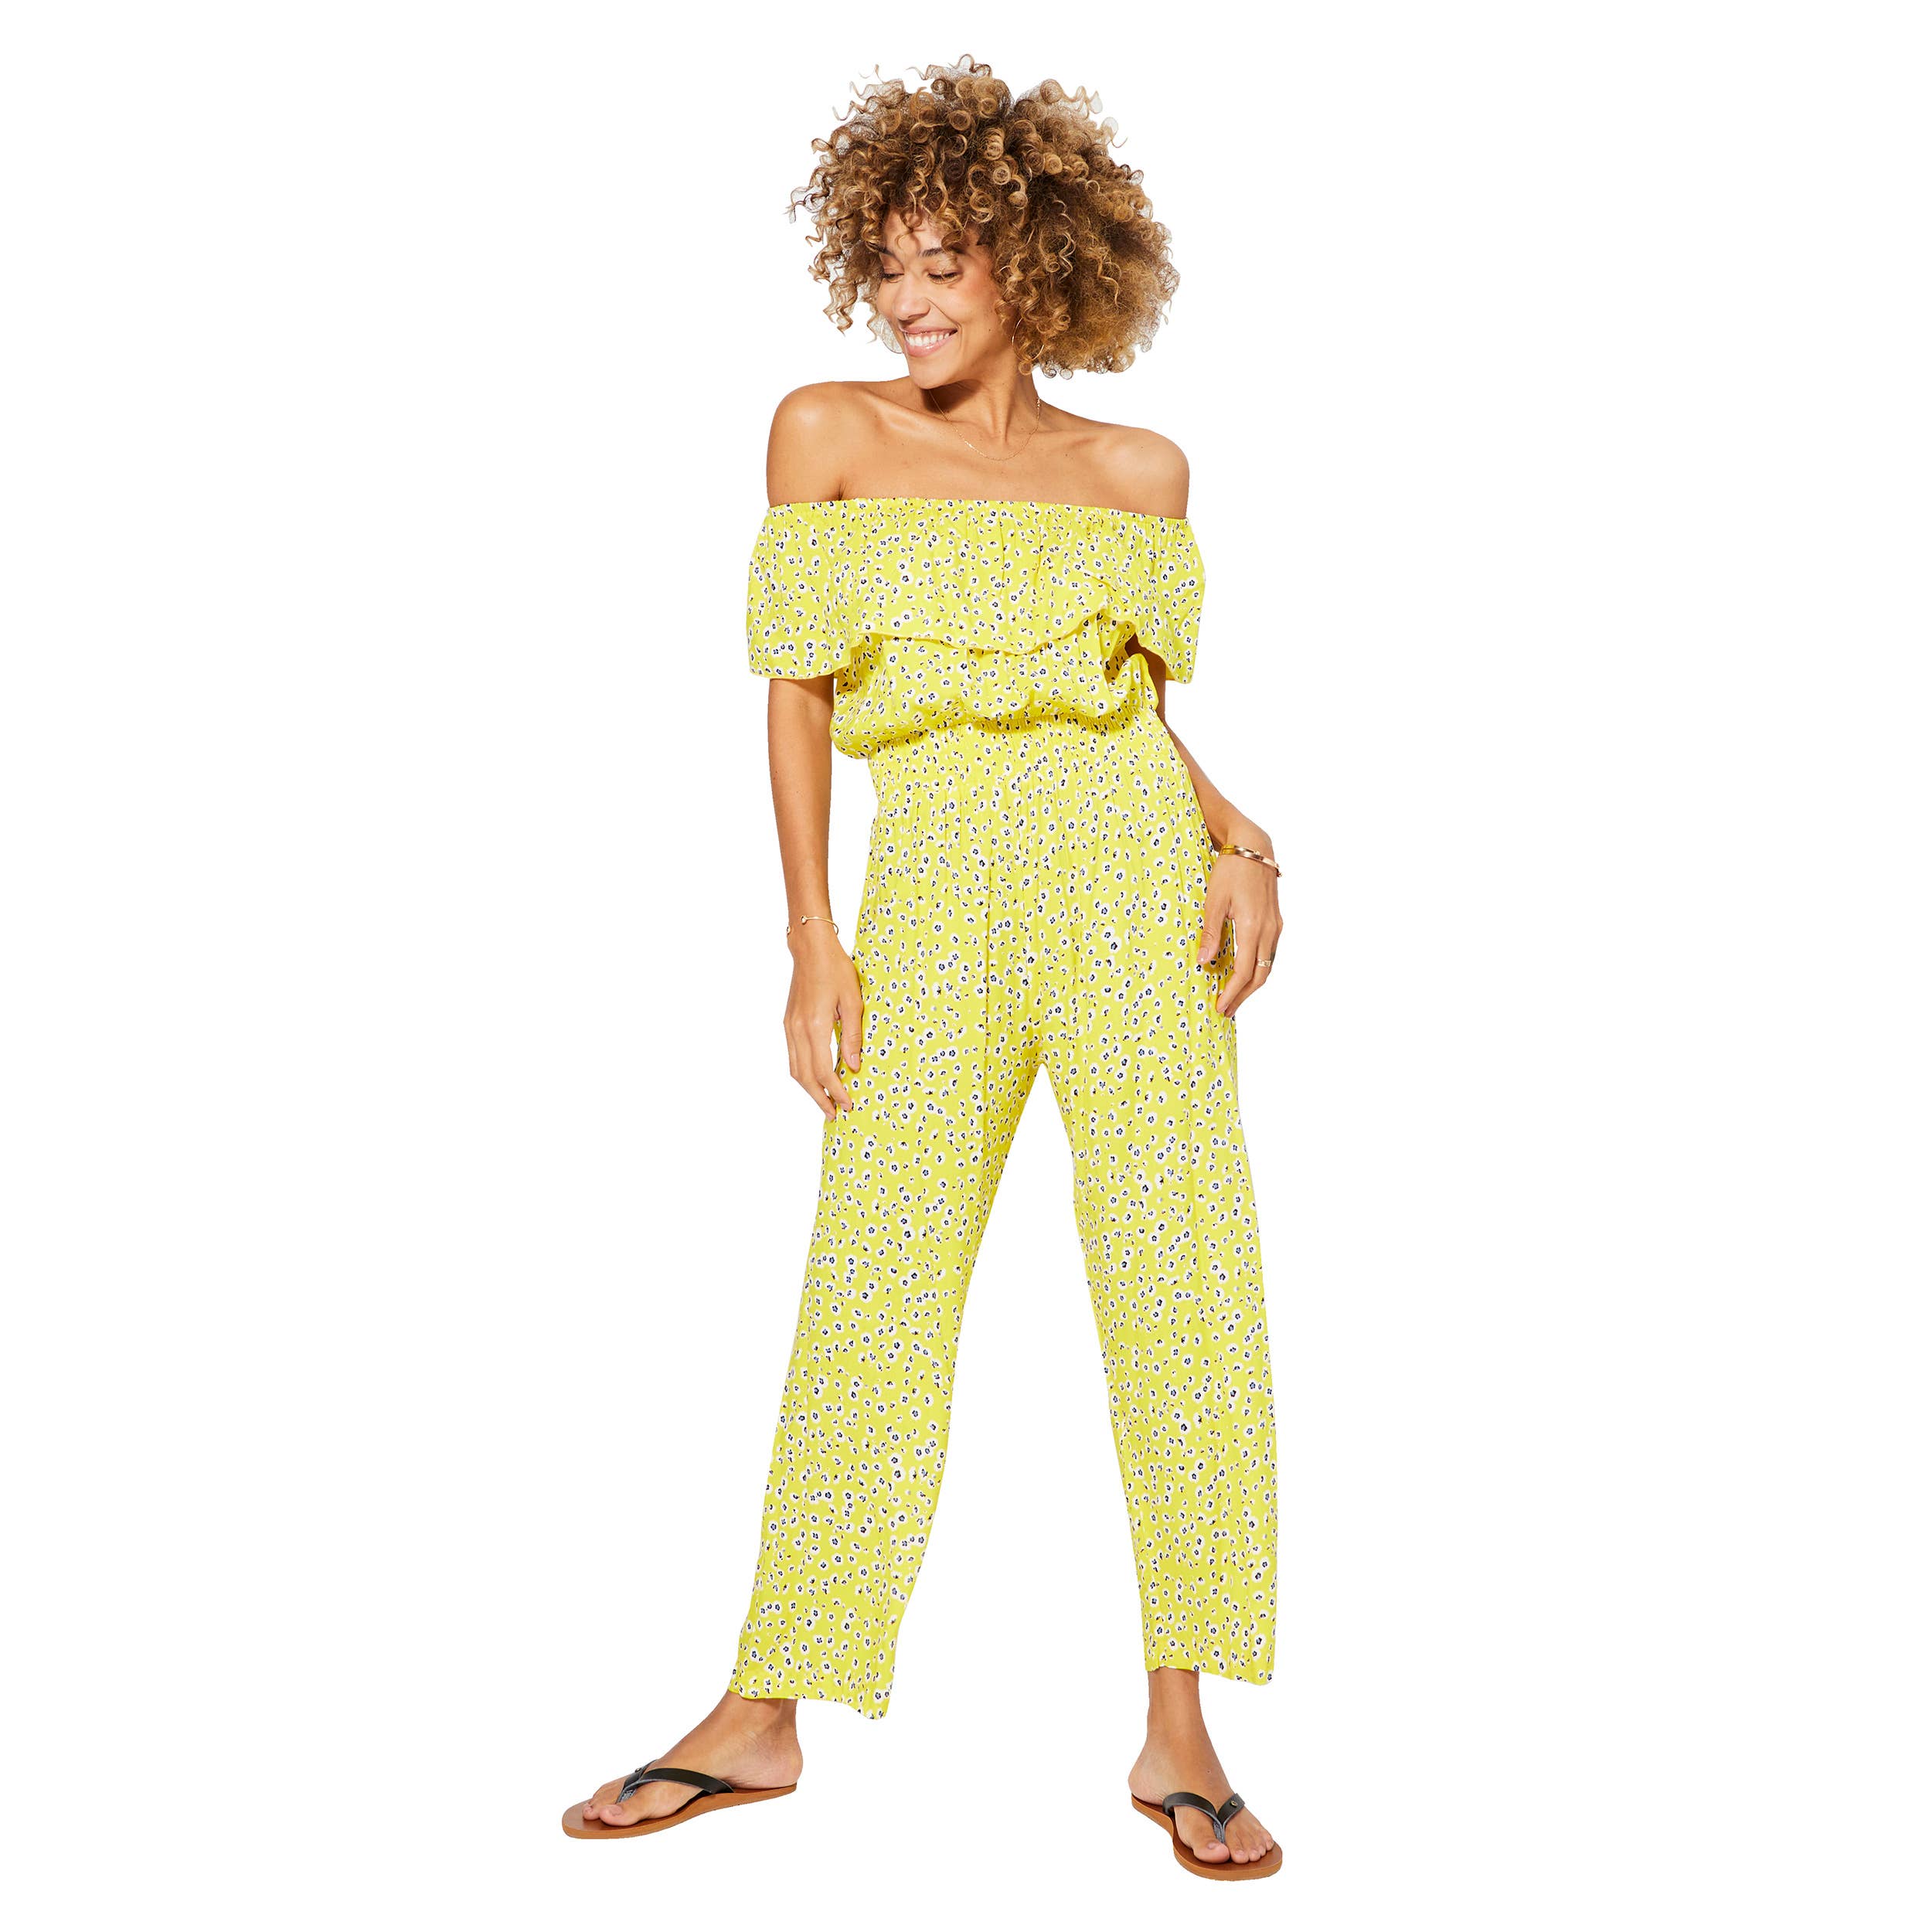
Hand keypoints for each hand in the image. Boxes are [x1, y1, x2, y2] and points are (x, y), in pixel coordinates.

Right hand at [784, 924, 863, 1117]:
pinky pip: (793, 1056)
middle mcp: (797, 1030)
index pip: (822, 1071)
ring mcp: (789, 1027)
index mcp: (814, 1026)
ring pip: (795, 1069)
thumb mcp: (852, 1001)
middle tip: (835, 1114)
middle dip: (820, 1099)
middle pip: (805, 1077)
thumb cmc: (836, 969)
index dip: (835, 1091)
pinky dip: (803, 1073)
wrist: (810, 948)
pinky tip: (815, 1078)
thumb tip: (854, 1066)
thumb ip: (852, 1036)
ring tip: (825, 1102)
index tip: (847, 1104)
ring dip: (809, 1090)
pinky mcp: (788, 1023)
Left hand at [1197, 827, 1282, 1016]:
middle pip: (1260, 975)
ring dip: (1251, 984)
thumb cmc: (1231, 870)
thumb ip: (1210, 934)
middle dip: (1243, 996)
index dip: (1232, 993)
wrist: (1254, 846)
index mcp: (1253, 927)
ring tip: (1234, 996)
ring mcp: (1275, 925)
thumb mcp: (1214, 901)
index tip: (1220, 1007)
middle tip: (1226, 1010)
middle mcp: (1269, 930)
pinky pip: (1269, 952)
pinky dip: (1258, 968)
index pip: (1245, 972)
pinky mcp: (1276, 920)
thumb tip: (1203, 962)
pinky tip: (1245, 971)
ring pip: (1267, 965)